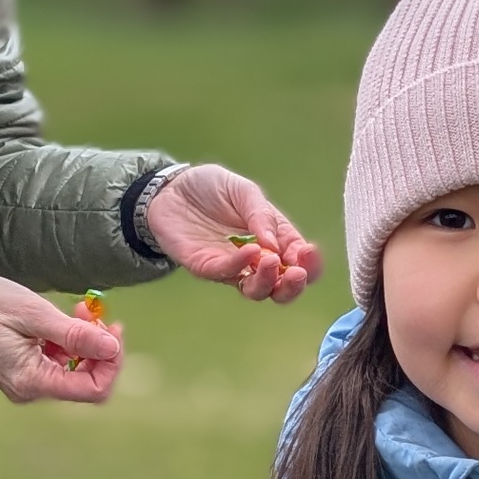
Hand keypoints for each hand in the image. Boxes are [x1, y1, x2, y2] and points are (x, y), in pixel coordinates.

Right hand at [0, 273, 122, 404]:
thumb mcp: (33, 314)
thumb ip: (73, 335)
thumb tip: (111, 348)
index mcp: (32, 381)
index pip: (93, 390)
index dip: (111, 363)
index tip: (112, 330)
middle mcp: (31, 389)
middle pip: (87, 381)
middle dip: (99, 348)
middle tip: (94, 313)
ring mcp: (27, 381)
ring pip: (75, 369)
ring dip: (85, 340)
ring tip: (78, 309)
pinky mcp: (24, 368)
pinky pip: (59, 361)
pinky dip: (69, 340)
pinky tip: (64, 317)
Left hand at [142, 165, 321, 302]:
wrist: (170, 188)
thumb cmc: (210, 188)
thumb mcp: (243, 190)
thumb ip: (261, 214)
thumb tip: (277, 245)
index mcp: (274, 239)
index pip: (299, 262)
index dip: (309, 263)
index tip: (308, 252)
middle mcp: (256, 259)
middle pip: (282, 287)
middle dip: (294, 285)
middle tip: (296, 272)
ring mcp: (231, 267)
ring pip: (256, 291)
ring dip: (269, 282)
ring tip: (271, 261)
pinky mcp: (206, 267)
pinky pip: (226, 274)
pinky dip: (240, 266)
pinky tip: (250, 251)